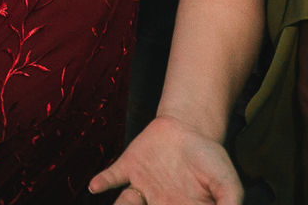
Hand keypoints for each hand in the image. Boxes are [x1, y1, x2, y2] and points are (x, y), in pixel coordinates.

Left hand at [89, 116, 240, 204]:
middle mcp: (159, 203)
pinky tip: (95, 186)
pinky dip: (102, 182)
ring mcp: (142, 186)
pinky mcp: (128, 167)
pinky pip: (112, 177)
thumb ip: (229, 203)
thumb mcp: (227, 183)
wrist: (191, 128)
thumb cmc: (211, 158)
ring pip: (126, 204)